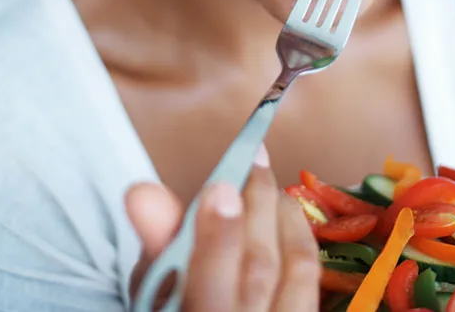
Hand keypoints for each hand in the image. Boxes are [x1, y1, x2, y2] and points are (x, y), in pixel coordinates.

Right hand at [126, 146, 320, 310]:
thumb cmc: (175, 304)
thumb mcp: (151, 286)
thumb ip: (156, 244)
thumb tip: (143, 193)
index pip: (211, 291)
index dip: (219, 237)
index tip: (220, 187)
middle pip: (259, 269)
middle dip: (256, 205)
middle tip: (252, 158)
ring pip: (293, 268)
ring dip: (282, 213)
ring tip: (265, 177)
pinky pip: (310, 277)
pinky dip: (299, 234)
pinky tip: (284, 210)